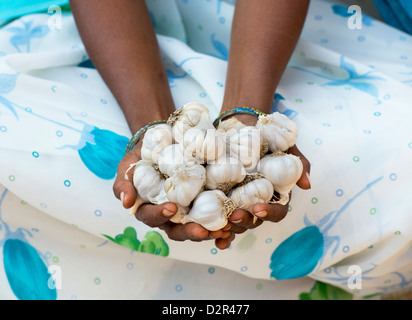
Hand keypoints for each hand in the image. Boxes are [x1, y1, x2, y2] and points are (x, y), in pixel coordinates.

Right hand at [112, 140, 235, 249]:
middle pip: (177, 230)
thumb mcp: (129, 165)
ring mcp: (188, 210)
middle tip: (202, 230)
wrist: (165, 140)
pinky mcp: (204, 203)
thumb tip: (126, 202)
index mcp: (149, 208)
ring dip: (209, 231)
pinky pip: (213, 217)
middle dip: (189, 232)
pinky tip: (232, 222)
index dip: (159, 215)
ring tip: (222, 229)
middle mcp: (169, 214)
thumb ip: (124, 182)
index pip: (151, 217)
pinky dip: (222, 223)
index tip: (170, 207)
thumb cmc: (144, 155)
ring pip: (197, 227)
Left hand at [224, 114, 310, 232]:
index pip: (277, 212)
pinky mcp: (222, 199)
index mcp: (275, 195)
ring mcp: (239, 203)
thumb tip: (306, 184)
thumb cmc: (267, 137)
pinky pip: (220, 219)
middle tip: (233, 215)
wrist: (241, 126)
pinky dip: (218, 232)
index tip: (258, 208)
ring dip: (229, 228)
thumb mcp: (286, 146)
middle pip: (254, 221)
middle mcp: (257, 203)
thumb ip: (298, 163)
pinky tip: (213, 236)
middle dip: (245, 221)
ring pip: (236, 223)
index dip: (269, 213)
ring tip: (219, 226)